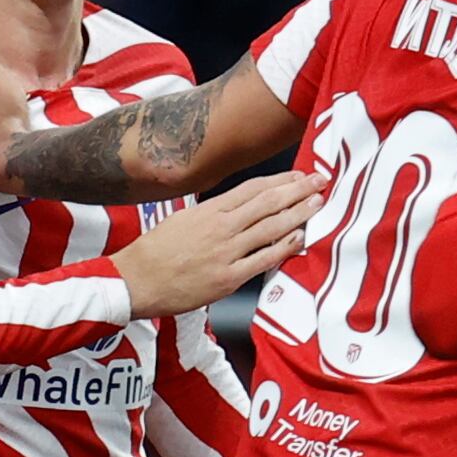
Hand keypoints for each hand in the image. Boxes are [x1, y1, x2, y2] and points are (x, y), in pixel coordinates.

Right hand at [112, 171, 318, 315]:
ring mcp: (226, 252)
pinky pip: (264, 259)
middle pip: (267, 202)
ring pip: (271, 227)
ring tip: (318, 204)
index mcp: (209, 210)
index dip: (280, 180)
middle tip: (320, 180)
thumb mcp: (182, 220)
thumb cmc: (156, 253)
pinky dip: (284, 247)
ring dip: (299, 213)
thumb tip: (239, 209)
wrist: (136, 281)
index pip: (253, 188)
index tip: (299, 174)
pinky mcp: (228, 278)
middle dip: (298, 190)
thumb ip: (213, 214)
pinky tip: (300, 237)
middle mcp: (221, 227)